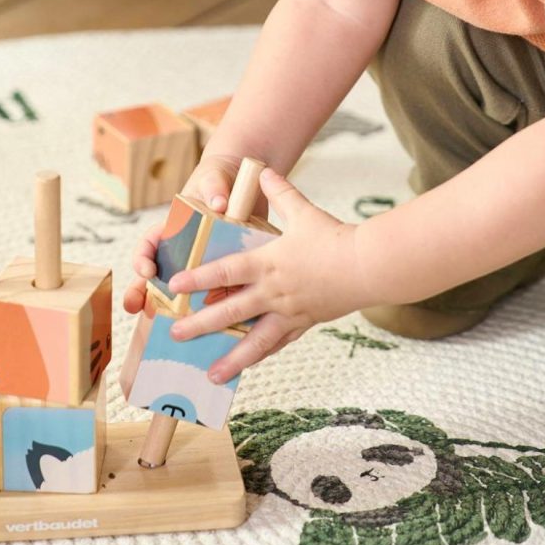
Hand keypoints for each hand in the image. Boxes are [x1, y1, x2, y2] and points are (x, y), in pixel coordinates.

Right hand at [122, 153, 261, 314]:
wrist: (244, 181)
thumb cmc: (221, 177)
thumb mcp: (214, 178)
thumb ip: (214, 187)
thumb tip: (219, 202)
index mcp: (173, 226)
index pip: (150, 245)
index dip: (143, 259)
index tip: (147, 271)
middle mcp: (182, 247)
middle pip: (156, 273)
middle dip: (140, 291)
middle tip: (132, 307)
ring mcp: (200, 260)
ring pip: (180, 287)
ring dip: (168, 306)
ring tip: (159, 324)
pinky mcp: (222, 268)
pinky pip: (212, 290)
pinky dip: (208, 306)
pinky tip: (209, 323)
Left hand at [167, 168, 364, 381]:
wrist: (370, 267)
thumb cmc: (335, 237)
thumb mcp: (304, 212)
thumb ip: (281, 193)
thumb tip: (264, 170)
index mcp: (269, 263)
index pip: (226, 271)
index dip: (199, 278)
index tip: (175, 286)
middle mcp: (274, 292)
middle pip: (231, 312)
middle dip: (200, 325)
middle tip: (175, 334)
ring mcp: (289, 312)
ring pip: (254, 341)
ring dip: (231, 358)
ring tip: (210, 374)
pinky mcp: (304, 324)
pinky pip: (278, 343)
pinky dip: (261, 355)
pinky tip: (247, 365)